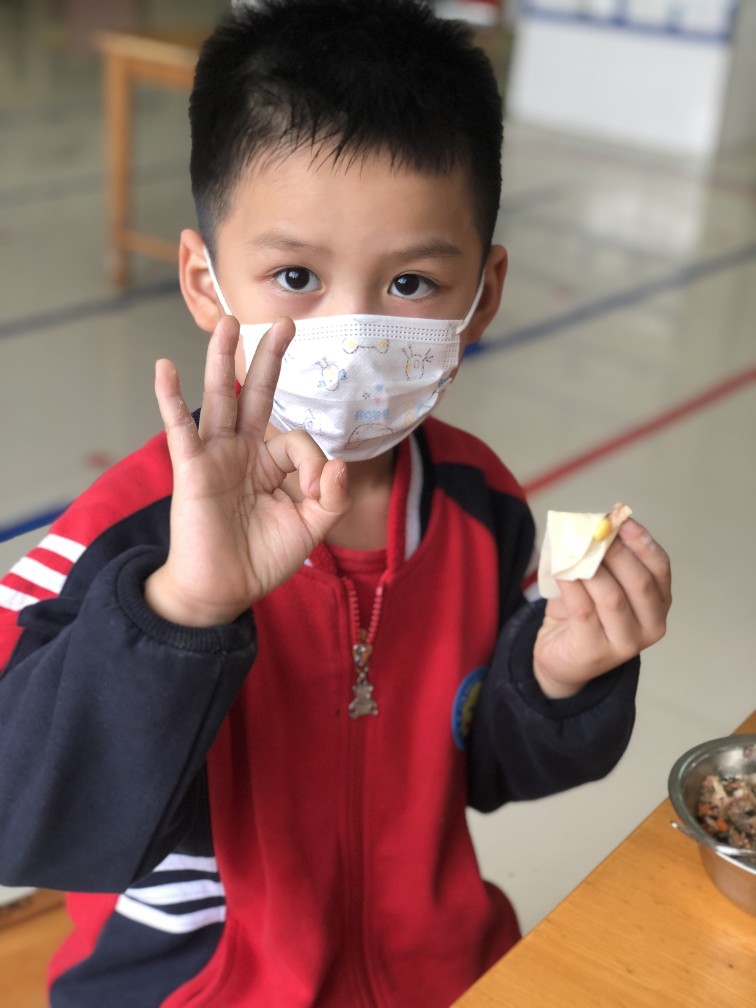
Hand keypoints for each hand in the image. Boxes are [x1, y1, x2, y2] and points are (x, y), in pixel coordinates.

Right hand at [145, 315, 349, 626]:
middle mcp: (243, 452)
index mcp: (271, 464)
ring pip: (222, 399)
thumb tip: (339, 463)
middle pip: (258, 395)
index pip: (298, 440)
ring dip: (223, 360)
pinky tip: (164, 368)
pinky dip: (171, 398)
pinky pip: (180, 428)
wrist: (222, 591)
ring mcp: (216, 457)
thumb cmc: (262, 559)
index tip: (316, 492)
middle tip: (285, 323)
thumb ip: (330, 496)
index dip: (314, 463)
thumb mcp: (310, 528)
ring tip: (229, 323)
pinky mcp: (192, 469)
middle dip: (270, 359)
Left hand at [533, 519, 670, 698]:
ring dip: (590, 568)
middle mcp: (651, 626)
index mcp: (659, 603)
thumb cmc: (584, 615)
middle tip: (592, 532)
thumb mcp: (601, 583)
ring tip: (572, 550)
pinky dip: (571, 586)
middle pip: (639, 581)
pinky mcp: (595, 652)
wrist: (561, 658)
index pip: (660, 568)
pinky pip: (584, 611)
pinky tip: (561, 570)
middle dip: (615, 551)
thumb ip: (603, 558)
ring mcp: (626, 643)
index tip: (622, 519)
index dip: (642, 541)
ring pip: (611, 597)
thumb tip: (594, 524)